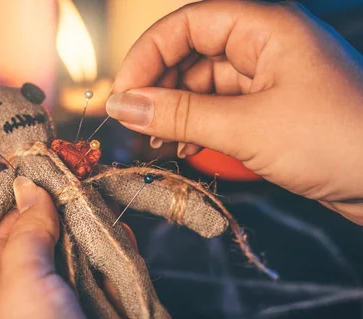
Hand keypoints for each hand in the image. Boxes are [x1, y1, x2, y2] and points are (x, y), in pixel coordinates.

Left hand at [0, 176, 147, 318]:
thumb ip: (27, 233)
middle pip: (41, 252)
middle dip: (61, 220)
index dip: (18, 208)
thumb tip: (27, 186)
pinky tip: (122, 240)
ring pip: (76, 267)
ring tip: (101, 206)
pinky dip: (114, 266)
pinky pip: (106, 288)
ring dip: (90, 240)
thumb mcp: (20, 283)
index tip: (38, 175)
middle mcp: (22, 310)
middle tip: (78, 184)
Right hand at [106, 0, 362, 224]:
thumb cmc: (341, 140)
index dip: (147, 56)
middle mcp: (264, 47)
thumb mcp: (248, 127)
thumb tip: (122, 105)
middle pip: (190, 56)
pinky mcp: (271, 112)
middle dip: (159, 90)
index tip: (123, 95)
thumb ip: (180, 114)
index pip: (187, 25)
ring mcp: (268, 80)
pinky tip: (186, 147)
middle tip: (136, 125)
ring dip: (176, 113)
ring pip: (202, 87)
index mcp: (264, 28)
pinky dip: (198, 128)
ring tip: (160, 142)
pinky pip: (220, 111)